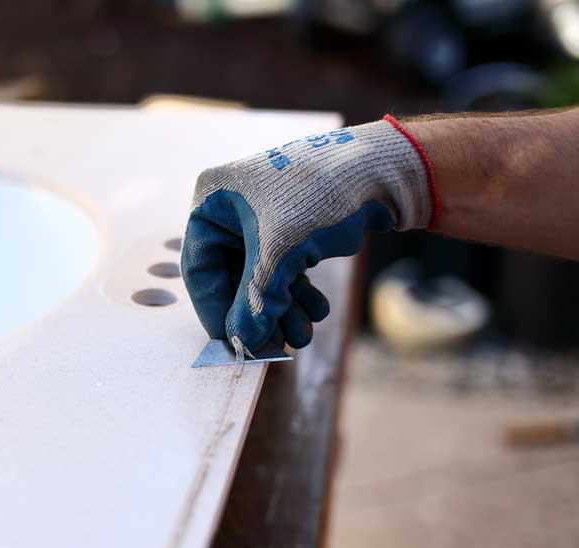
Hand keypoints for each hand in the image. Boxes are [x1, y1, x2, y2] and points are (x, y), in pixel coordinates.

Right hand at [181, 116, 435, 353]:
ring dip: (281, 309)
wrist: (381, 168)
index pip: (200, 266)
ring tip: (303, 333)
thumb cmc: (318, 196)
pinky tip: (316, 311)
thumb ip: (256, 301)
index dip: (215, 308)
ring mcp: (262, 218)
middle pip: (232, 276)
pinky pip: (282, 269)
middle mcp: (231, 208)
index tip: (231, 341)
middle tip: (274, 345)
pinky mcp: (290, 226)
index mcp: (212, 201)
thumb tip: (241, 342)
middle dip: (258, 312)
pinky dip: (296, 293)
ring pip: (261, 277)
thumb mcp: (280, 254)